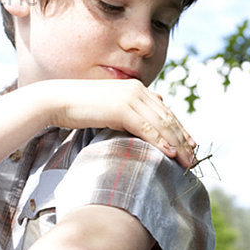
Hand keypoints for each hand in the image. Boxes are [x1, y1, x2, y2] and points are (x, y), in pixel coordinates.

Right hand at [29, 79, 196, 167]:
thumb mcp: (110, 107)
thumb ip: (129, 110)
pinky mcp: (122, 109)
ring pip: (162, 124)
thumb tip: (146, 117)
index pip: (166, 111)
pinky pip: (147, 128)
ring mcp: (130, 98)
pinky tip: (170, 153)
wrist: (57, 100)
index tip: (190, 144)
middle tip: (192, 157)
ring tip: (186, 160)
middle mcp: (138, 90)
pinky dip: (160, 142)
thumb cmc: (80, 107)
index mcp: (137, 89)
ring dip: (176, 144)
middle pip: (168, 118)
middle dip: (182, 139)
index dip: (180, 129)